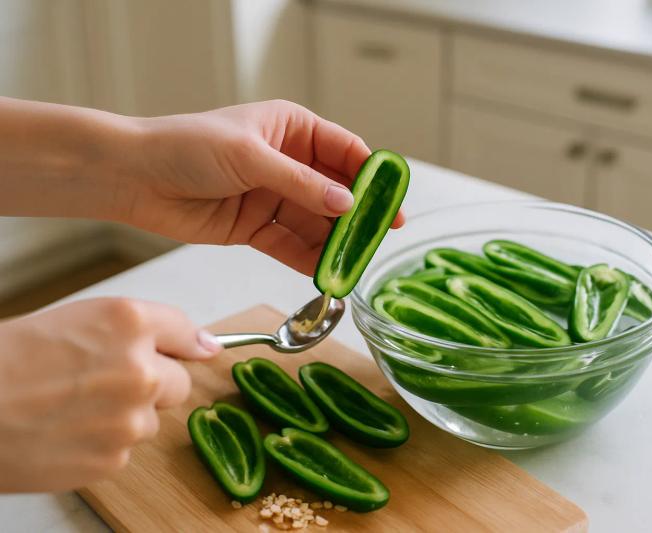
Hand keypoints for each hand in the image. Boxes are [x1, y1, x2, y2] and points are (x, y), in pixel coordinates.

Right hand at [0, 298, 220, 491]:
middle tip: (104, 384)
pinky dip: (101, 446)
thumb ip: (142, 330)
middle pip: (179, 383)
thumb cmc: (6, 359)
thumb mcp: (75, 319)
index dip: (184, 343)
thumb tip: (204, 345)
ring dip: (124, 417)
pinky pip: (125, 450)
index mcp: (128, 322)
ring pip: (149, 420)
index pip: (184, 330)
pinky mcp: (114, 459)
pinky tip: (64, 433)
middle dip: (153, 384)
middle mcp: (140, 369)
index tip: (196, 350)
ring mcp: (130, 419)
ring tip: (70, 409)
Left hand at [117, 100, 404, 274]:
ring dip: (333, 243)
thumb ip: (301, 182)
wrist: (133, 177)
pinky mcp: (255, 228)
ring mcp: (272, 197)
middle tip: (378, 239)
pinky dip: (307, 259)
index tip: (392, 200)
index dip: (371, 175)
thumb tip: (346, 204)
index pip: (344, 151)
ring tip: (353, 263)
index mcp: (291, 129)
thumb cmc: (186, 147)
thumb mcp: (251, 157)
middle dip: (356, 216)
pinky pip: (290, 245)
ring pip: (315, 223)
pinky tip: (325, 273)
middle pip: (335, 192)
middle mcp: (287, 163)